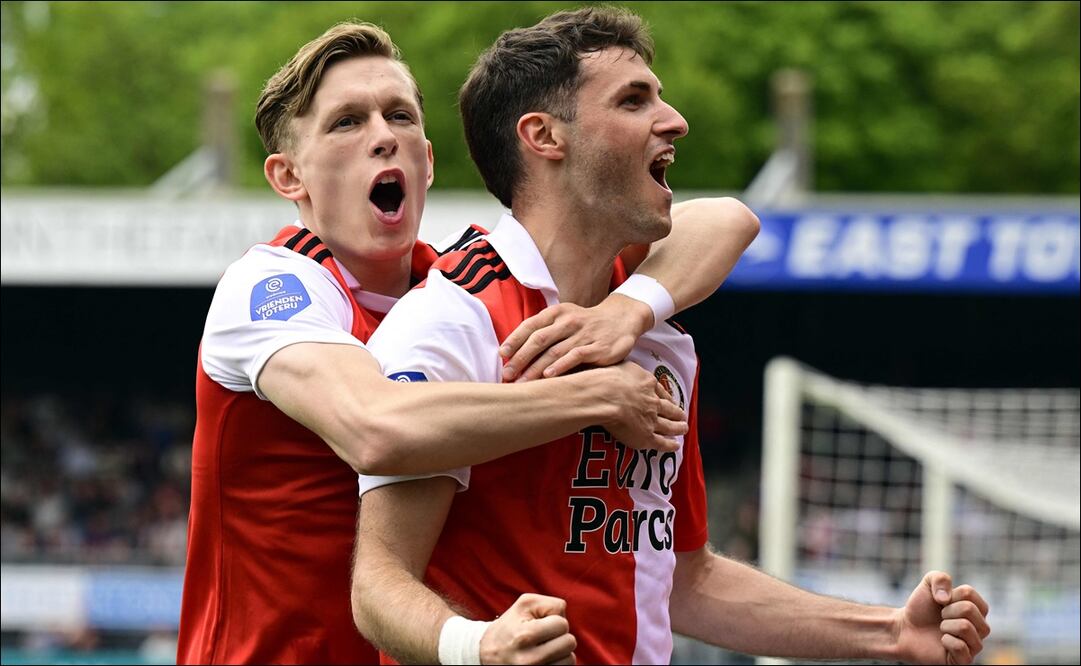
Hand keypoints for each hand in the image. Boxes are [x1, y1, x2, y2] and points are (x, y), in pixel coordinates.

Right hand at [479, 593, 576, 664]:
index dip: (554, 620)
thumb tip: (566, 617)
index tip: (541, 624)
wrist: (486, 654)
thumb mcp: (524, 605)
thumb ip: (550, 604)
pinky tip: (545, 659)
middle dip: (559, 635)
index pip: (562, 624)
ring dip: (561, 651)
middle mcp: (530, 660)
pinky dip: (558, 663)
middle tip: (543, 636)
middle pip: (569, 643)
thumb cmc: (509, 626)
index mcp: (525, 636)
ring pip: (570, 659)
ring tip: (544, 648)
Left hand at [500, 295, 652, 382]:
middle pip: (538, 340)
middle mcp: (568, 321)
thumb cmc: (585, 324)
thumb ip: (544, 332)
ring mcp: (583, 334)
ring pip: (554, 351)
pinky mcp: (597, 347)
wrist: (621, 319)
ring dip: (535, 368)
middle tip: (507, 375)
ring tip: (522, 382)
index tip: (502, 355)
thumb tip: (514, 352)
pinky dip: (560, 366)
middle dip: (520, 358)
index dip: (514, 340)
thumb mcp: (564, 319)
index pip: (530, 325)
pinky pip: (575, 356)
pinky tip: (548, 377)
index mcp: (556, 313)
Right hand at [595, 362, 686, 451]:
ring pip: (669, 426)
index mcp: (648, 383)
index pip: (660, 391)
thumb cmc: (607, 379)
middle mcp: (653, 402)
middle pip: (669, 408)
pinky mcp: (646, 436)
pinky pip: (661, 443)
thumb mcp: (623, 366)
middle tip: (682, 415)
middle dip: (677, 413)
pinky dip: (670, 445)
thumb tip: (630, 364)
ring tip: (684, 428)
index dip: (666, 397)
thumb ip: (631, 368)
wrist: (604, 396)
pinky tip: (675, 446)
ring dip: (678, 427)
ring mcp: (651, 420)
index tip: (669, 399)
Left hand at [894, 571, 989, 664]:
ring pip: (966, 627)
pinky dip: (946, 640)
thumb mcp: (928, 584)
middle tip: (940, 617)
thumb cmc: (920, 608)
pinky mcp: (964, 660)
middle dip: (947, 610)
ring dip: (946, 625)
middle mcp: (980, 628)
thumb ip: (940, 578)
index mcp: (976, 609)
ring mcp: (973, 645)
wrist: (905, 629)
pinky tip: (942, 641)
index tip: (942, 602)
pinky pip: (960, 647)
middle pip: (969, 609)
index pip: (969, 593)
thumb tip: (946, 598)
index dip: (949, 595)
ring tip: (941, 628)